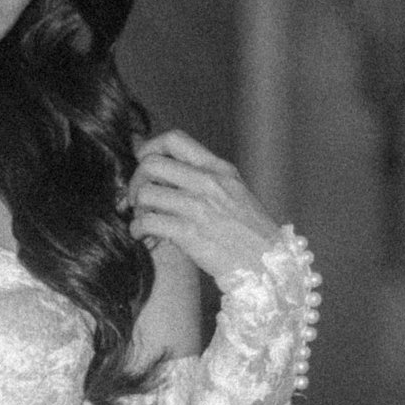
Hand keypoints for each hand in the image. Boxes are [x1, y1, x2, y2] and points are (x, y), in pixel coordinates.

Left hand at [127, 130, 280, 284]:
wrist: (268, 265)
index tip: (142, 162)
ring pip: (146, 194)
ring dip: (136, 208)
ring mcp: (198, 207)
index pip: (174, 140)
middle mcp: (208, 183)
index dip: (149, 147)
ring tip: (143, 220)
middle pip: (151, 164)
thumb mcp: (235, 193)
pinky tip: (143, 236)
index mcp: (219, 169)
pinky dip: (138, 229)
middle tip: (137, 198)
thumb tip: (171, 174)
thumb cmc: (250, 234)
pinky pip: (147, 222)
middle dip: (135, 181)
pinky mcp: (189, 234)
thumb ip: (207, 179)